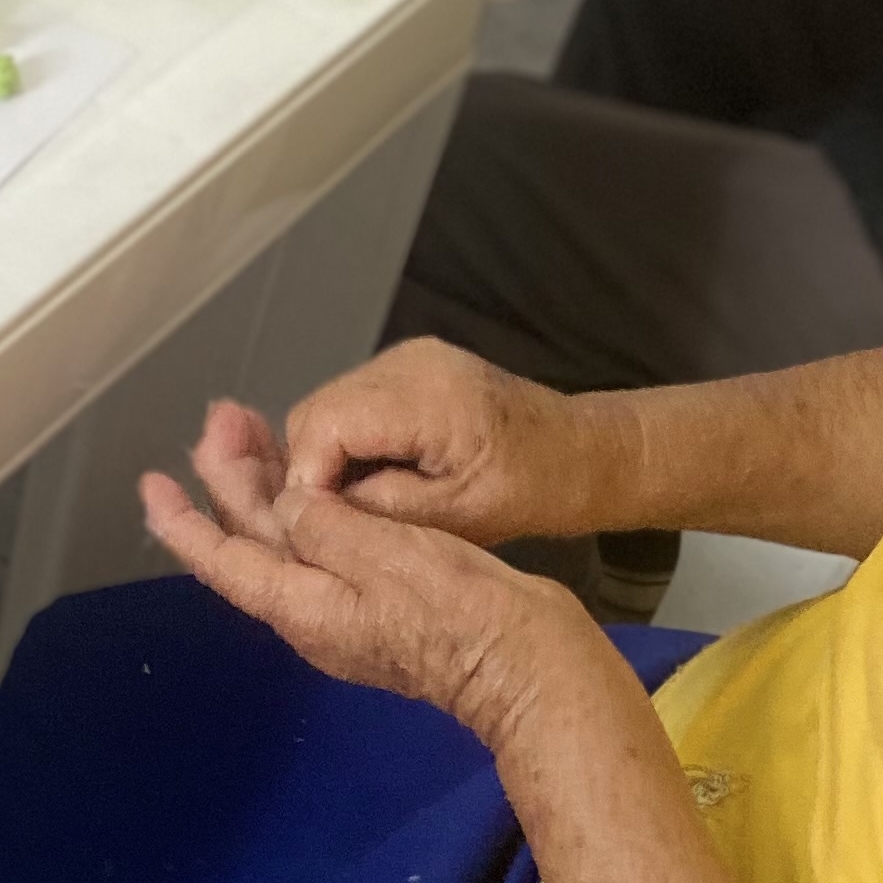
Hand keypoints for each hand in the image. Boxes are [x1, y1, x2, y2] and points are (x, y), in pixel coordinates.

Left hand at [140, 399, 587, 749]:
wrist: (530, 665)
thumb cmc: (459, 613)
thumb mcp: (384, 557)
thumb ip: (324, 526)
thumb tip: (286, 505)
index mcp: (304, 609)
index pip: (225, 561)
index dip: (185, 522)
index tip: (152, 482)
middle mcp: (316, 613)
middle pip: (257, 542)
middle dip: (234, 478)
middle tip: (226, 416)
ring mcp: (351, 609)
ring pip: (290, 539)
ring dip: (270, 484)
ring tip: (256, 428)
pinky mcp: (387, 600)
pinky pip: (326, 544)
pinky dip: (309, 502)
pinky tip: (317, 477)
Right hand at [278, 342, 605, 544]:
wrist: (577, 451)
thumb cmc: (529, 490)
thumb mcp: (452, 518)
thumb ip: (375, 507)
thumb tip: (305, 510)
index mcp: (427, 397)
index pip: (323, 425)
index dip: (306, 478)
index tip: (311, 526)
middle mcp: (409, 361)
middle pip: (315, 411)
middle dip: (311, 469)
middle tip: (328, 521)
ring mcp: (407, 355)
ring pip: (326, 405)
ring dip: (327, 456)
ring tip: (352, 503)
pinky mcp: (408, 363)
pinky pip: (352, 400)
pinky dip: (349, 439)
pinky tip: (372, 475)